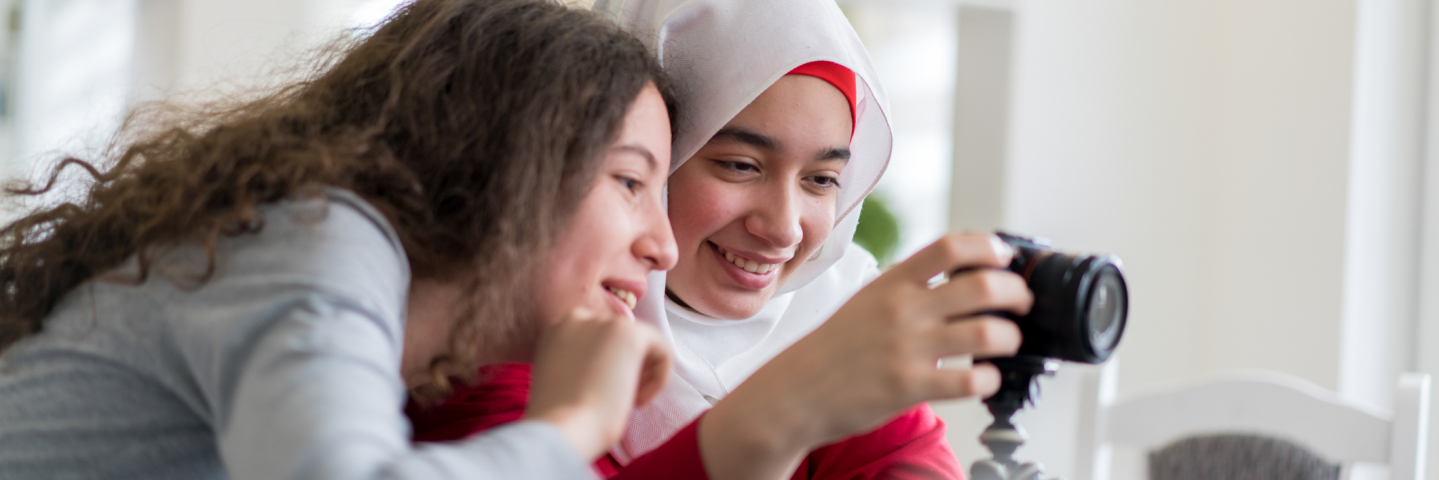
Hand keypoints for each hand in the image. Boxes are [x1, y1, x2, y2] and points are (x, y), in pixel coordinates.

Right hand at [524, 308, 670, 459]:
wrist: (562, 429)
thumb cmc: (562, 420)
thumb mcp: (564, 382)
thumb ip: (581, 363)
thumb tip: (616, 363)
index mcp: (558, 330)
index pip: (598, 340)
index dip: (608, 368)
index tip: (605, 395)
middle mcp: (578, 318)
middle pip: (620, 338)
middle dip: (628, 368)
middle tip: (620, 401)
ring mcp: (604, 322)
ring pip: (643, 343)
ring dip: (642, 375)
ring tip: (628, 404)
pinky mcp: (630, 334)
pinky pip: (662, 349)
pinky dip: (659, 377)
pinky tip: (640, 401)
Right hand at [699, 232, 1030, 479]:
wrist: (795, 391)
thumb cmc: (835, 347)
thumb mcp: (867, 299)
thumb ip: (908, 285)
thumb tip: (957, 272)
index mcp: (892, 282)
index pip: (952, 247)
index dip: (990, 248)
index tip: (1005, 257)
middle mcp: (902, 310)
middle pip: (982, 286)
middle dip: (1016, 294)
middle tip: (1021, 303)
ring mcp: (907, 348)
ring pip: (987, 333)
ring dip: (1010, 338)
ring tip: (1007, 343)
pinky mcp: (909, 387)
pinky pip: (971, 381)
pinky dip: (990, 379)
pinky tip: (985, 378)